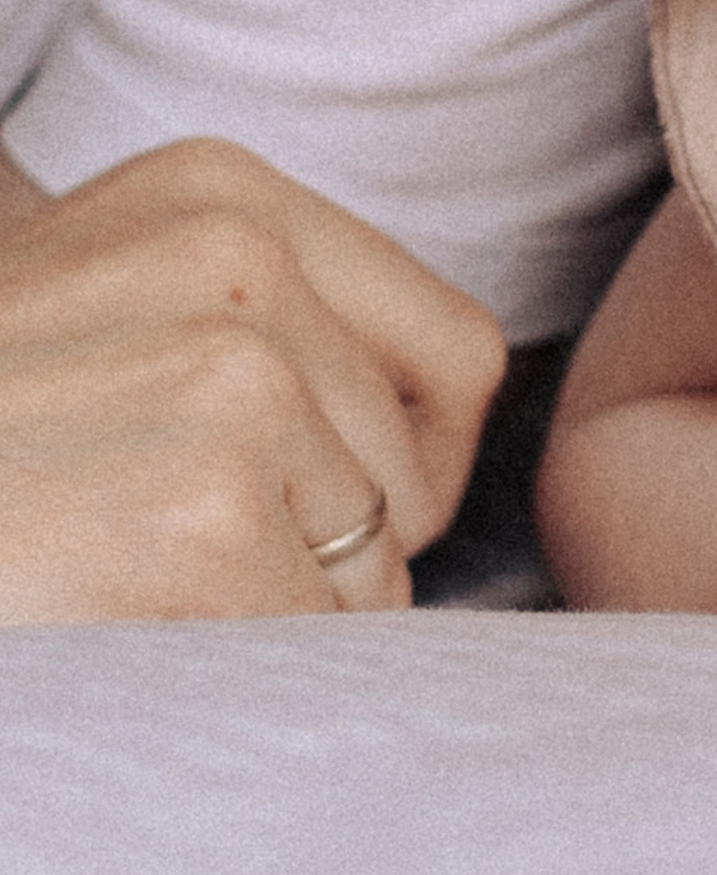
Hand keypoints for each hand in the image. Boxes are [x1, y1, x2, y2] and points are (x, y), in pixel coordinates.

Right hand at [0, 138, 506, 621]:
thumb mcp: (103, 311)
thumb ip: (251, 331)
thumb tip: (431, 457)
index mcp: (220, 194)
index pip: (456, 357)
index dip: (405, 467)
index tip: (312, 508)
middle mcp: (237, 264)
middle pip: (416, 483)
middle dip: (325, 561)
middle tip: (152, 557)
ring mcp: (228, 384)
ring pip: (371, 577)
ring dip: (267, 621)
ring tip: (115, 577)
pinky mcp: (205, 517)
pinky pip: (307, 648)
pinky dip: (231, 680)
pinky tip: (118, 631)